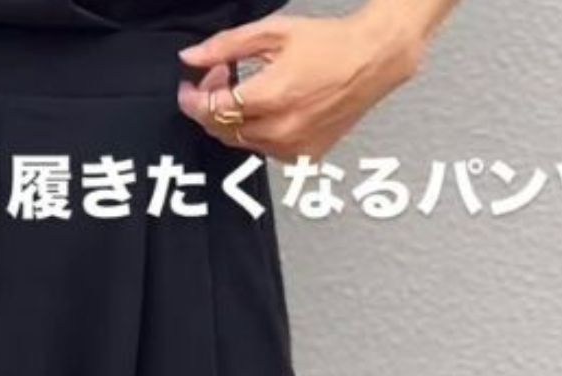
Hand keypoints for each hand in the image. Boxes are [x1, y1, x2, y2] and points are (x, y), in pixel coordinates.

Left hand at [176, 2, 431, 161]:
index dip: (193, 99)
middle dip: (210, 105)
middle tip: (219, 78)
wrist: (373, 61)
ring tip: (245, 90)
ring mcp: (294, 148)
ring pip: (241, 142)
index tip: (189, 87)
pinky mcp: (305, 157)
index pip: (212, 110)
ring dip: (232, 119)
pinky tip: (266, 108)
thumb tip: (189, 58)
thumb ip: (225, 47)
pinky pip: (264, 149)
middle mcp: (281, 130)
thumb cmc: (328, 43)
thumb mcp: (273, 33)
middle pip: (223, 129)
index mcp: (271, 97)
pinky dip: (256, 131)